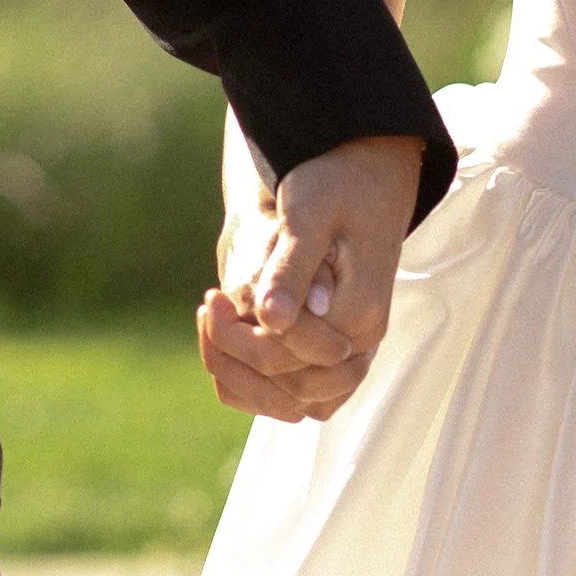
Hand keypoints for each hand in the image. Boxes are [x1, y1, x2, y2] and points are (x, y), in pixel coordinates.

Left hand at [198, 121, 424, 420]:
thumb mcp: (308, 215)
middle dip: (235, 355)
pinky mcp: (339, 348)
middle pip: (289, 388)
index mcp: (359, 313)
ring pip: (295, 402)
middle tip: (206, 303)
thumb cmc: (335, 183)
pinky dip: (261, 380)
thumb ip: (291, 271)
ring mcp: (354, 351)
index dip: (237, 336)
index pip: (287, 356)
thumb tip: (270, 321)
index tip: (209, 295)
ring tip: (213, 321)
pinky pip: (299, 393)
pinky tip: (230, 335)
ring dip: (245, 375)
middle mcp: (362, 342)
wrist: (368, 172)